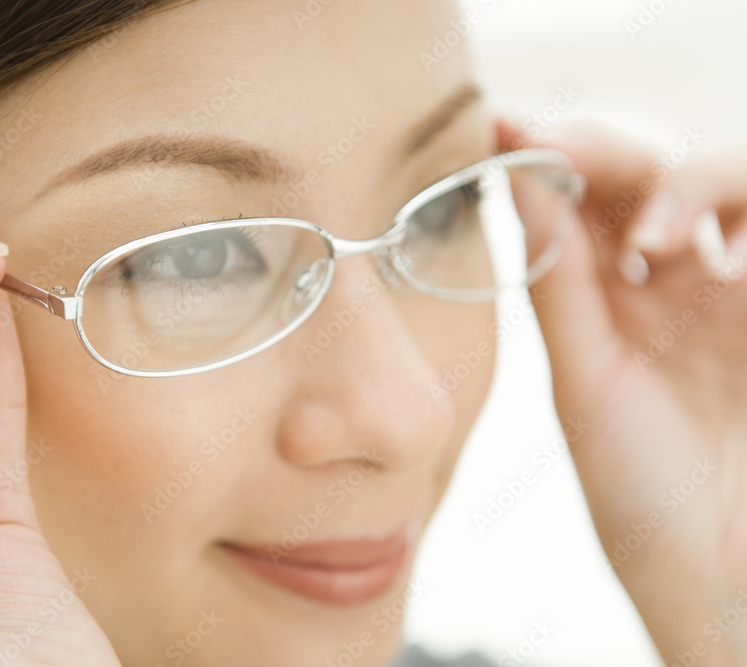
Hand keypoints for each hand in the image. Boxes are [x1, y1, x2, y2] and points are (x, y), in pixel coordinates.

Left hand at [502, 120, 746, 664]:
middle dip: (602, 154)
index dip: (539, 160)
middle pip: (640, 179)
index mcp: (608, 303)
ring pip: (716, 183)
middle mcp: (670, 284)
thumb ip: (560, 284)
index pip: (576, 205)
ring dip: (681, 187)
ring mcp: (732, 291)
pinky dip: (744, 218)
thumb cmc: (643, 494)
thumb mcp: (586, 378)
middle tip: (561, 152)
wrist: (717, 575)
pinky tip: (715, 254)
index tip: (495, 127)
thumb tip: (514, 186)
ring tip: (656, 236)